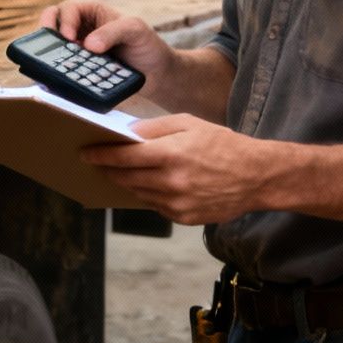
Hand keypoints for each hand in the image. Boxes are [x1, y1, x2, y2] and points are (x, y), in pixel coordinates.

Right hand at [37, 0, 177, 79]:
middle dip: (46, 31)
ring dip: (50, 53)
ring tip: (51, 64)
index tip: (69, 39)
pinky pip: (61, 66)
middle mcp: (80, 28)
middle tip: (48, 46)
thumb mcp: (135, 30)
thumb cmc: (148, 45)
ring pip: (53, 45)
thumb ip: (113, 32)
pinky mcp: (79, 68)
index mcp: (92, 12)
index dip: (65, 21)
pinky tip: (59, 78)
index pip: (69, 9)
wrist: (157, 75)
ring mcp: (77, 49)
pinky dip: (57, 70)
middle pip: (52, 22)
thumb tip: (88, 45)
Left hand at [80, 114, 274, 224]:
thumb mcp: (189, 124)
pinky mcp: (184, 218)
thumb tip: (126, 135)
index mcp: (172, 154)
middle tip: (96, 163)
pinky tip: (148, 184)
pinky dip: (148, 195)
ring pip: (138, 193)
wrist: (257, 176)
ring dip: (126, 183)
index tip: (85, 153)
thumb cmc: (223, 145)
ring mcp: (178, 203)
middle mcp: (172, 181)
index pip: (124, 157)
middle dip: (108, 170)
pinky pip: (155, 206)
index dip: (101, 156)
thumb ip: (155, 129)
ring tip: (117, 173)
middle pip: (126, 178)